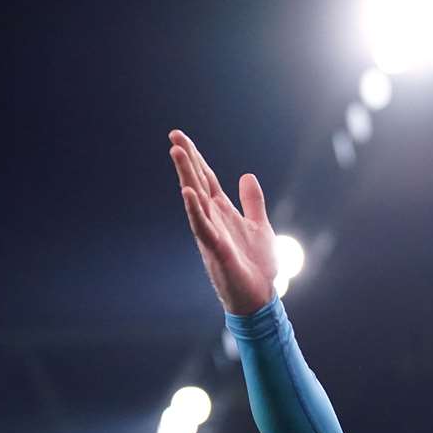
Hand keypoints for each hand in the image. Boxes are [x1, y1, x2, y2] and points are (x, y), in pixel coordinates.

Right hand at [168, 129, 276, 315]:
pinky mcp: (215, 249)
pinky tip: (188, 193)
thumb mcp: (260, 226)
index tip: (180, 137)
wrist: (260, 298)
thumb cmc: (257, 266)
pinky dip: (195, 210)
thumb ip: (252, 202)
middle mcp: (213, 219)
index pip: (205, 178)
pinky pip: (202, 227)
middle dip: (186, 159)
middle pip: (196, 182)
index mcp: (223, 212)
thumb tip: (246, 176)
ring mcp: (211, 233)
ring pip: (195, 200)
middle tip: (173, 135)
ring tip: (176, 153)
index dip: (195, 157)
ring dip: (186, 176)